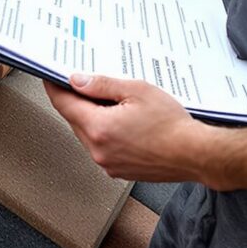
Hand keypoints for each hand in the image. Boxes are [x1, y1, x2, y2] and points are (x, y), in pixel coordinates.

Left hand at [44, 74, 218, 183]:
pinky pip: (101, 147)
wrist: (195, 153)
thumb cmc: (172, 125)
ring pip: (87, 133)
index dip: (55, 87)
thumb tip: (78, 81)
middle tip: (85, 83)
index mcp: (99, 128)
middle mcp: (98, 149)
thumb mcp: (136, 90)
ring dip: (91, 117)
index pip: (63, 104)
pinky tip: (121, 121)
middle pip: (73, 119)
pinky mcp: (118, 170)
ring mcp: (108, 163)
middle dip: (76, 100)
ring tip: (113, 102)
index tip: (51, 77)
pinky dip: (104, 132)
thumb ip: (102, 85)